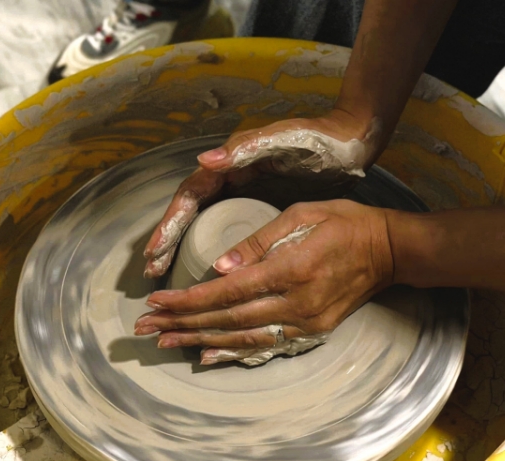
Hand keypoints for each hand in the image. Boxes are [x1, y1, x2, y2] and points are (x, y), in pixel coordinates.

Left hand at [134, 200, 394, 364]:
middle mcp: (296, 303)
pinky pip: (265, 345)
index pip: (227, 290)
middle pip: (227, 319)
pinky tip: (206, 355)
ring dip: (199, 341)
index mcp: (290, 269)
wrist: (390, 251)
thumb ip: (258, 241)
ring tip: (165, 343)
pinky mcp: (312, 330)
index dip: (188, 299)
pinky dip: (232, 352)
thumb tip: (219, 266)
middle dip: (182, 323)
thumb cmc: (345, 223)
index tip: (157, 302)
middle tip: (146, 327)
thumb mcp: (301, 215)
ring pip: (242, 338)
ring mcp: (305, 322)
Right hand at [142, 109, 379, 276]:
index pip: (189, 196)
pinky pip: (230, 233)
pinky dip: (219, 254)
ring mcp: (245, 194)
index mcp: (230, 163)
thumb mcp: (280, 140)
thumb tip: (204, 161)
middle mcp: (231, 179)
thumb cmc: (316, 139)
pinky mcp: (262, 208)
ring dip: (186, 250)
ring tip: (170, 276)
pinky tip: (215, 277)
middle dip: (169, 241)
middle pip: (191, 214)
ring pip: (206, 225)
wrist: (351, 143)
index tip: (155, 250)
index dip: (170, 224)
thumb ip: (245, 148)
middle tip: (153, 272)